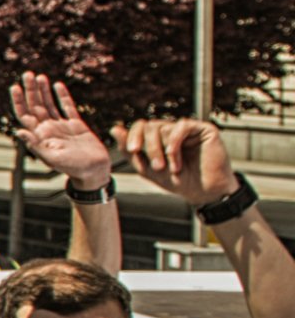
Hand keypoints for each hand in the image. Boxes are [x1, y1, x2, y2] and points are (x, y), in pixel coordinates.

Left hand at [8, 73, 111, 188]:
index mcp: (40, 136)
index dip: (19, 101)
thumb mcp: (51, 158)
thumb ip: (35, 145)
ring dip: (43, 91)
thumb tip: (19, 131)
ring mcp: (61, 126)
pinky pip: (67, 107)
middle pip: (35, 106)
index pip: (25, 115)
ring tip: (39, 76)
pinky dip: (63, 96)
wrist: (94, 170)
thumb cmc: (73, 167)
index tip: (14, 86)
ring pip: (49, 104)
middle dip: (30, 90)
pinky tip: (58, 85)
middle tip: (27, 74)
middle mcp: (48, 129)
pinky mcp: (76, 125)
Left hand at [123, 117, 243, 207]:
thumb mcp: (147, 168)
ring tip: (170, 168)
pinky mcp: (203, 129)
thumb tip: (114, 129)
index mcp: (159, 138)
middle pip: (150, 126)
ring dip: (162, 150)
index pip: (141, 126)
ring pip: (164, 127)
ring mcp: (187, 129)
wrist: (204, 191)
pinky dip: (174, 143)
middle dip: (149, 147)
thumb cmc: (177, 181)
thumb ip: (130, 151)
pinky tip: (175, 159)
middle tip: (156, 167)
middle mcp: (172, 130)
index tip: (132, 150)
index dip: (133, 135)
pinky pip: (182, 126)